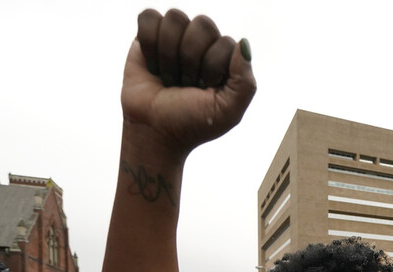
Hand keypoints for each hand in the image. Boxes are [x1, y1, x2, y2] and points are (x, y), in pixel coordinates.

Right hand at [123, 9, 256, 158]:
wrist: (154, 132)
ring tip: (168, 77)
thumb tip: (244, 42)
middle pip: (203, 25)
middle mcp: (202, 45)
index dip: (212, 67)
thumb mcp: (228, 111)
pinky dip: (149, 43)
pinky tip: (152, 65)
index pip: (226, 42)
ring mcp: (175, 39)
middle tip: (185, 83)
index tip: (203, 90)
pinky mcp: (147, 38)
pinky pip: (150, 17)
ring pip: (176, 18)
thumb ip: (245, 81)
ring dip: (169, 54)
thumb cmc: (192, 124)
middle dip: (192, 58)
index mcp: (224, 60)